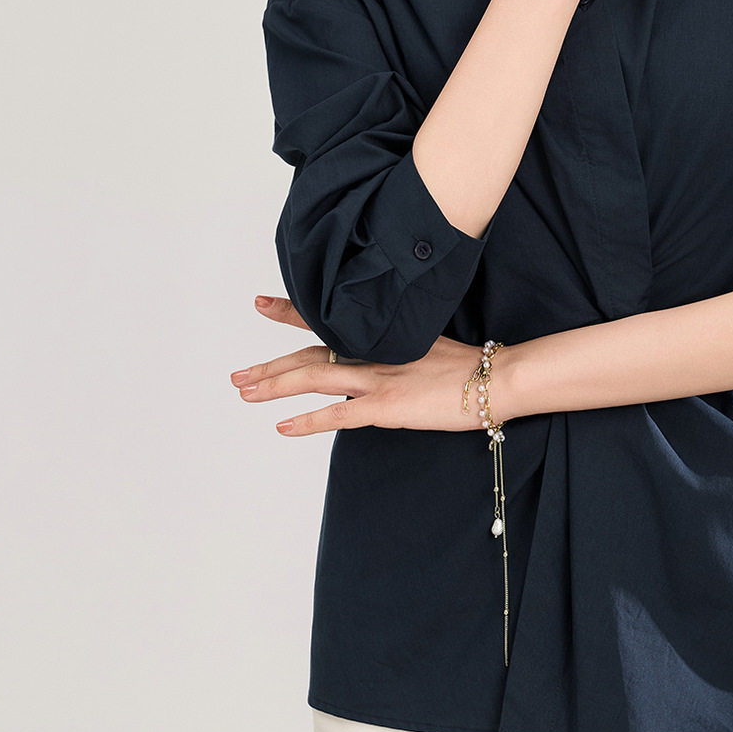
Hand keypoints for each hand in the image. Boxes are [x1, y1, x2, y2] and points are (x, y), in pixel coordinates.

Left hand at [230, 295, 493, 435]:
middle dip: (269, 365)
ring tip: (245, 393)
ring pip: (313, 378)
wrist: (495, 379)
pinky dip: (307, 421)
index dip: (291, 313)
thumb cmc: (470, 366)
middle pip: (309, 355)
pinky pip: (337, 415)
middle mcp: (372, 353)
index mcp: (381, 337)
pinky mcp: (387, 407)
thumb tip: (378, 352)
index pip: (326, 322)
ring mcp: (378, 379)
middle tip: (237, 374)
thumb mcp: (427, 343)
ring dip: (275, 386)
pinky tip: (283, 427)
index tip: (261, 304)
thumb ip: (398, 346)